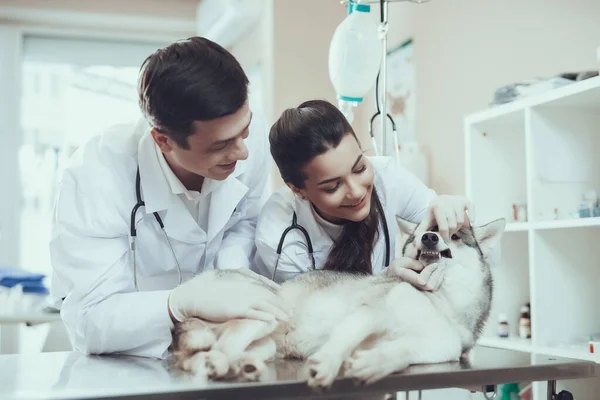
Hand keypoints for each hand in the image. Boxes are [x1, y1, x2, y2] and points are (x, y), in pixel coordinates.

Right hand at [168, 269, 287, 322]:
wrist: (193, 295)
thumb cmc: (205, 285)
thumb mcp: (223, 275)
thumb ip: (236, 276)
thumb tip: (246, 277)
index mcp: (242, 278)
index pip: (264, 284)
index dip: (274, 291)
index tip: (282, 296)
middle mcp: (245, 287)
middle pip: (268, 296)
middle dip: (281, 304)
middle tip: (290, 311)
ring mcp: (242, 298)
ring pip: (265, 305)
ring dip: (278, 312)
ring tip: (286, 318)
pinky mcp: (236, 310)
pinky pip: (254, 314)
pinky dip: (264, 316)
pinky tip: (272, 320)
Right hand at [384, 257, 445, 290]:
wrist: (393, 278)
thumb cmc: (397, 268)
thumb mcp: (401, 261)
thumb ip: (412, 263)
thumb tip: (424, 266)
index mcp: (405, 278)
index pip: (421, 280)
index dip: (429, 271)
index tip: (434, 263)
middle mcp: (412, 287)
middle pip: (430, 286)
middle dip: (437, 274)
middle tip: (441, 264)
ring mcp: (418, 290)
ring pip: (433, 288)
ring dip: (439, 276)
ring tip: (441, 267)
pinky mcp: (423, 291)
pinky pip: (434, 288)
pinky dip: (439, 279)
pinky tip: (439, 272)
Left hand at [416, 195, 474, 242]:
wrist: (440, 199)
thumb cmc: (434, 212)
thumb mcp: (428, 219)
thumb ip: (422, 228)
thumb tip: (417, 238)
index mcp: (437, 207)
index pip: (444, 227)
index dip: (445, 236)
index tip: (445, 241)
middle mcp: (448, 203)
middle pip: (453, 225)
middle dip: (451, 233)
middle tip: (448, 235)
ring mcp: (457, 201)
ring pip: (461, 221)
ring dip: (458, 227)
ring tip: (453, 229)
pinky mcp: (465, 201)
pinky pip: (471, 209)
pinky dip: (472, 216)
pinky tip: (471, 223)